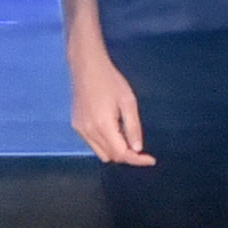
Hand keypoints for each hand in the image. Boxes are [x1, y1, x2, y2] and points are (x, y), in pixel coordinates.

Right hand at [67, 38, 149, 164]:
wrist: (87, 67)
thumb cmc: (111, 81)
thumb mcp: (128, 102)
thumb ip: (133, 127)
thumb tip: (137, 149)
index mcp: (103, 125)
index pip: (121, 153)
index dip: (137, 160)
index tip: (150, 159)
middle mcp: (89, 132)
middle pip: (111, 156)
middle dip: (127, 155)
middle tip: (139, 145)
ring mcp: (80, 130)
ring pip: (101, 153)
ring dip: (115, 150)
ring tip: (124, 134)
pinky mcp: (76, 126)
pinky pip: (93, 144)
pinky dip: (105, 143)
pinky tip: (111, 128)